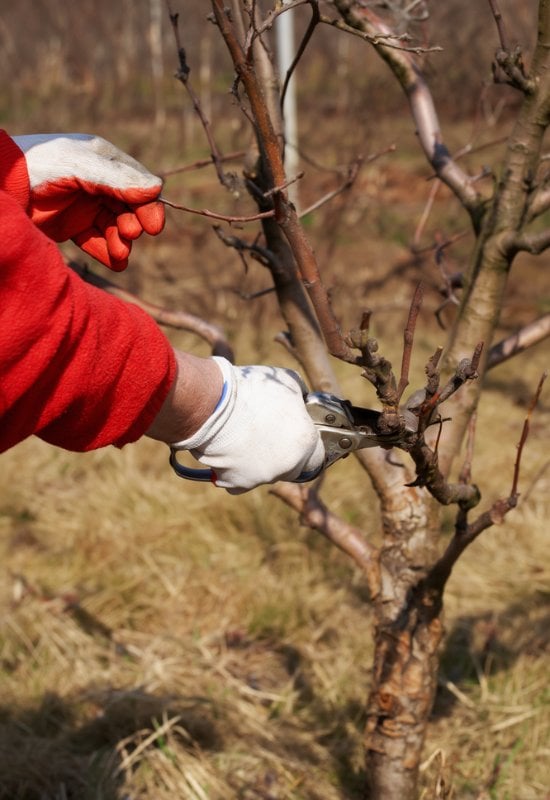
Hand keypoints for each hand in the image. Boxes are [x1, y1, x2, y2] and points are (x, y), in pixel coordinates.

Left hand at [13, 133, 164, 270]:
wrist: (3, 188)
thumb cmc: (38, 167)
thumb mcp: (78, 168)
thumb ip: (115, 179)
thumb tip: (156, 188)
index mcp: (102, 161)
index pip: (137, 184)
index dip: (148, 206)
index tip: (153, 227)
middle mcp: (98, 183)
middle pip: (129, 208)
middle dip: (133, 225)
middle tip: (129, 236)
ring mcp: (85, 205)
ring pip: (115, 227)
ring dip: (121, 241)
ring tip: (120, 254)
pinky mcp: (72, 226)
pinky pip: (97, 241)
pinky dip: (108, 253)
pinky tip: (116, 263)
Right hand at [171, 357, 324, 492]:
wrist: (213, 402)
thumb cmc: (251, 389)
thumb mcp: (288, 383)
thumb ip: (300, 398)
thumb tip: (300, 401)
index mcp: (305, 442)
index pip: (317, 456)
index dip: (307, 445)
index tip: (297, 437)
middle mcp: (287, 465)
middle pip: (293, 468)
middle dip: (285, 455)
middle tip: (270, 437)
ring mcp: (261, 477)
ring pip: (266, 474)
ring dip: (260, 461)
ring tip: (245, 438)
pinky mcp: (236, 482)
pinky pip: (240, 482)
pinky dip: (236, 472)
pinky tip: (232, 455)